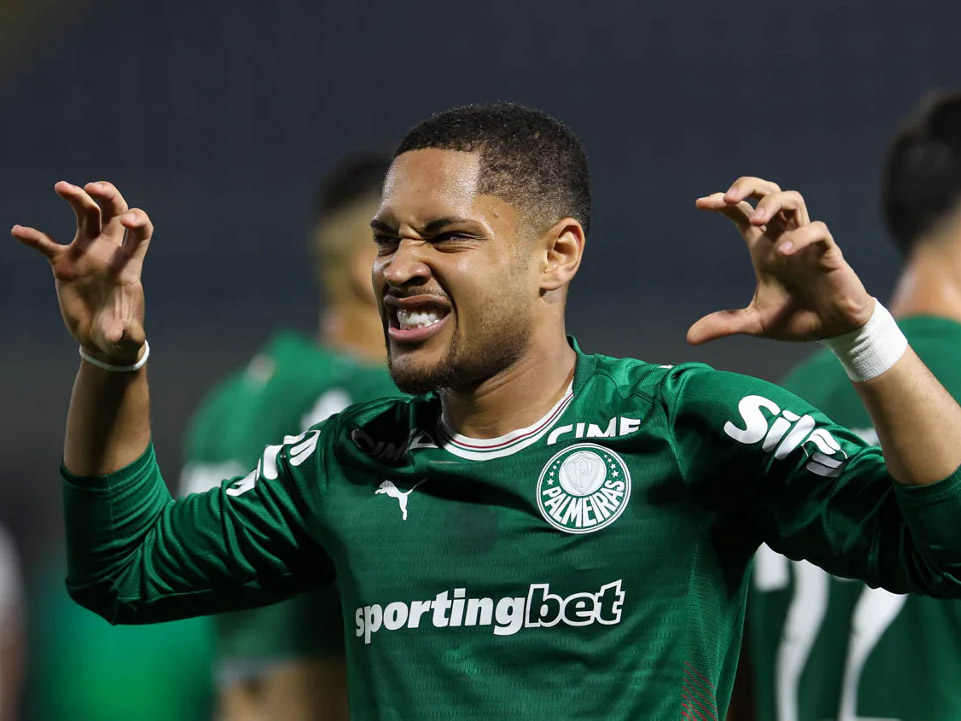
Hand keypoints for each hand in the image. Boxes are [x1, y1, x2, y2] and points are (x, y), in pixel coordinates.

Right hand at [12, 181, 152, 363]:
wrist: (103, 341)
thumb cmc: (121, 337)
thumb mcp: (126, 340)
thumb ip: (128, 335)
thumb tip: (121, 334)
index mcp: (129, 264)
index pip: (141, 231)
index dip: (137, 219)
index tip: (127, 220)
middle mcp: (110, 252)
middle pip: (114, 212)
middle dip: (108, 195)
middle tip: (92, 187)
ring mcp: (88, 254)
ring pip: (85, 216)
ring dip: (76, 198)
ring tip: (62, 187)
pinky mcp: (65, 264)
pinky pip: (47, 245)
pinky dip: (34, 237)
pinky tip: (18, 231)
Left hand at [688, 176, 873, 344]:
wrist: (835, 330)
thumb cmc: (797, 318)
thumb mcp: (754, 323)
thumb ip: (725, 324)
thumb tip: (690, 338)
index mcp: (764, 247)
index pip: (741, 213)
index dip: (723, 202)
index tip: (700, 203)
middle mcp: (784, 236)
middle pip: (768, 192)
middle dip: (748, 186)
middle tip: (727, 197)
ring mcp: (806, 241)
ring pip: (793, 200)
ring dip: (772, 203)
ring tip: (756, 221)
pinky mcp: (828, 252)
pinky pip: (817, 231)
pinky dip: (800, 236)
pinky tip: (784, 252)